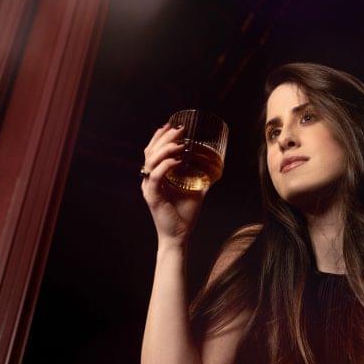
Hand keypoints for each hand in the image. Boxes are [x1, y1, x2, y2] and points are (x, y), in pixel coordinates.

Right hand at [141, 121, 206, 245]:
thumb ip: (200, 178)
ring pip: (151, 161)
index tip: (170, 125)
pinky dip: (167, 165)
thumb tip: (214, 167)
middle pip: (150, 152)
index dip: (159, 137)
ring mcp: (149, 188)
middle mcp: (148, 181)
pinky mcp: (153, 197)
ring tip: (181, 143)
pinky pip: (156, 176)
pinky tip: (179, 160)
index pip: (151, 152)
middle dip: (165, 137)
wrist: (179, 237)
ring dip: (166, 149)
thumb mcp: (194, 191)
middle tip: (180, 129)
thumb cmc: (184, 216)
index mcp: (154, 178)